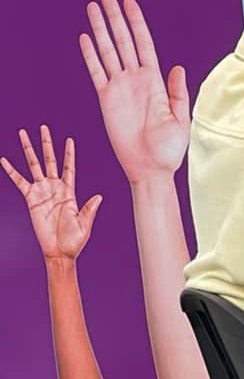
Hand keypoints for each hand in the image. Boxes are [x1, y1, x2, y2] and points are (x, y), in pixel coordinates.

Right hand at [3, 126, 101, 261]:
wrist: (59, 251)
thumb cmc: (75, 239)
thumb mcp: (85, 223)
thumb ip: (90, 209)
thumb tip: (99, 196)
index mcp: (70, 190)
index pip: (70, 166)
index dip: (69, 153)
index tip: (69, 139)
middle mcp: (55, 187)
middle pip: (49, 160)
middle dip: (46, 144)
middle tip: (42, 127)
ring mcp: (42, 192)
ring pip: (33, 166)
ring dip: (28, 150)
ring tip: (22, 134)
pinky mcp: (30, 200)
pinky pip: (19, 182)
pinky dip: (11, 171)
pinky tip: (4, 160)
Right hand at [80, 0, 189, 186]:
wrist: (151, 168)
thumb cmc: (169, 148)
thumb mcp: (181, 118)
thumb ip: (177, 92)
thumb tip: (177, 67)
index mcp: (156, 81)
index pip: (144, 44)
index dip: (137, 23)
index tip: (129, 3)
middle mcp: (136, 79)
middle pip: (123, 41)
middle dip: (115, 17)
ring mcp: (120, 88)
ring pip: (107, 51)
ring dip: (100, 29)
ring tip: (92, 8)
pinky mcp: (106, 100)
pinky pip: (96, 73)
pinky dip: (90, 55)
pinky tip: (86, 38)